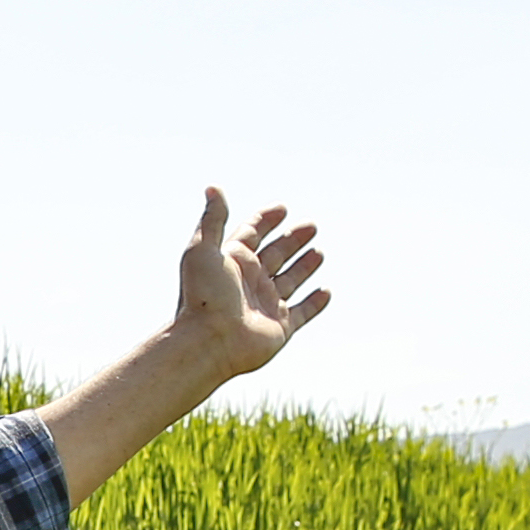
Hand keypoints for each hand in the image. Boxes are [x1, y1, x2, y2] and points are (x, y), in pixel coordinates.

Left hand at [169, 188, 328, 379]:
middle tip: (311, 225)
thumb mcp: (203, 249)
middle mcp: (250, 281)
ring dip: (305, 266)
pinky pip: (304, 312)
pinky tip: (326, 291)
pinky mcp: (281, 327)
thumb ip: (213, 219)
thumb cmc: (203, 296)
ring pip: (291, 280)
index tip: (282, 208)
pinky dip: (316, 303)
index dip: (266, 220)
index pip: (253, 234)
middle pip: (276, 254)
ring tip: (318, 252)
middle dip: (292, 240)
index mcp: (233, 261)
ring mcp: (266, 304)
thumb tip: (213, 187)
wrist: (208, 342)